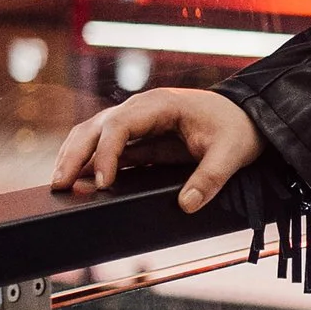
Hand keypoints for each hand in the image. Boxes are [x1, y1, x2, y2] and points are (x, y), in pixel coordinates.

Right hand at [51, 86, 262, 214]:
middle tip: (60, 185)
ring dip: (76, 157)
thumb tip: (187, 204)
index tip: (104, 184)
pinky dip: (91, 164)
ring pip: (94, 135)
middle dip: (75, 155)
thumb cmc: (238, 129)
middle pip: (96, 127)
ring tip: (60, 185)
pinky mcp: (139, 138)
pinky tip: (80, 183)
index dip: (108, 154)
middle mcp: (142, 108)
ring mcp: (137, 122)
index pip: (120, 125)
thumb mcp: (230, 154)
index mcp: (160, 105)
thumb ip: (209, 179)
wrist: (249, 118)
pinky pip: (107, 148)